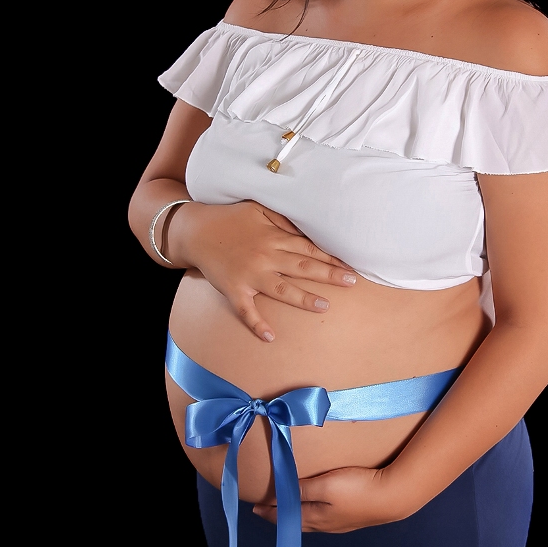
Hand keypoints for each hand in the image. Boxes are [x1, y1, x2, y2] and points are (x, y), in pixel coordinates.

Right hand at [169, 200, 357, 341]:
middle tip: (351, 282)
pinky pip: (246, 310)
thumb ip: (283, 220)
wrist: (195, 231)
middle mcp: (265, 257)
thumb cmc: (230, 219)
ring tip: (324, 306)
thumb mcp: (258, 209)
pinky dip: (257, 324)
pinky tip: (270, 337)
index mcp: (273, 237)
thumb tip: (306, 230)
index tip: (349, 265)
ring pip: (282, 289)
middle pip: (302, 267)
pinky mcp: (233, 290)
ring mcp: (250, 275)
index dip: (330, 257)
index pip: (308, 248)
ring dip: (304, 299)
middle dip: (328, 275)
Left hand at [252, 465, 407, 532]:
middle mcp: (326, 524)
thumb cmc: (356, 489)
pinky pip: (323, 520)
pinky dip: (311, 516)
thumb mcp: (326, 484)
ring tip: (289, 511)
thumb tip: (277, 495)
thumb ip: (302, 488)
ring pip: (311, 522)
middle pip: (297, 522)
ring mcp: (340, 523)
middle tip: (266, 511)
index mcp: (316, 517)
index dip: (270, 512)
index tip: (255, 508)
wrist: (392, 497)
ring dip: (296, 517)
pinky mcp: (353, 518)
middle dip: (280, 517)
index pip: (286, 516)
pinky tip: (318, 511)